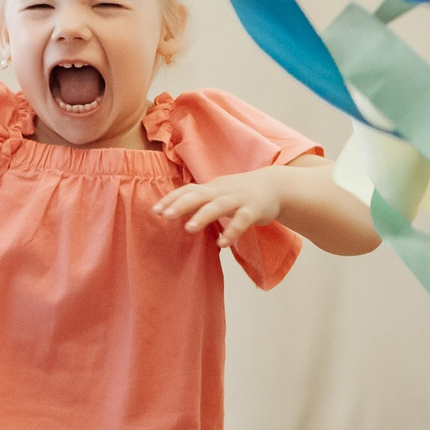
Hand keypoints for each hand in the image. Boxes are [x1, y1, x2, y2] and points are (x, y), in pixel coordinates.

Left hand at [155, 170, 284, 251]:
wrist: (275, 186)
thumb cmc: (240, 193)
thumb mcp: (218, 193)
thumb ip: (198, 201)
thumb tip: (170, 211)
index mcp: (211, 188)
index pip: (188, 190)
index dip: (172, 199)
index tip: (155, 210)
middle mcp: (222, 191)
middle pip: (199, 195)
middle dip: (181, 204)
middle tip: (166, 215)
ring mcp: (239, 199)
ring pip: (219, 205)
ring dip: (203, 215)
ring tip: (189, 228)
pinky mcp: (254, 210)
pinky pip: (242, 220)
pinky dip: (232, 231)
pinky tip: (223, 243)